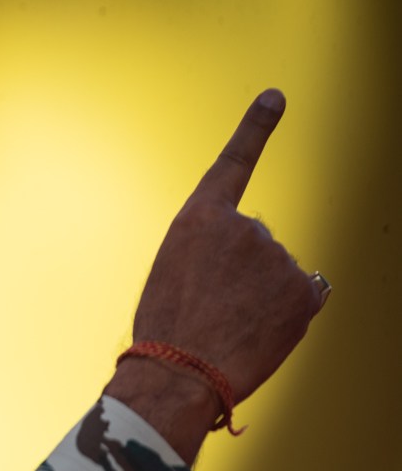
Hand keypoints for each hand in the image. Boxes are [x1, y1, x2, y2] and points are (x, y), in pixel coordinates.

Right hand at [106, 89, 325, 462]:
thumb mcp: (173, 274)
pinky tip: (261, 330)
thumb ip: (213, 254)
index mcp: (200, 219)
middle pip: (255, 241)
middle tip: (213, 307)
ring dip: (262, 295)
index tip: (276, 97)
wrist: (181, 374)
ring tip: (230, 325)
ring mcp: (278, 257)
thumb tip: (263, 267)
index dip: (255, 128)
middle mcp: (244, 226)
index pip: (234, 163)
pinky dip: (288, 311)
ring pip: (277, 271)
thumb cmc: (166, 331)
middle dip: (242, 270)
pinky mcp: (305, 290)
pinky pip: (304, 293)